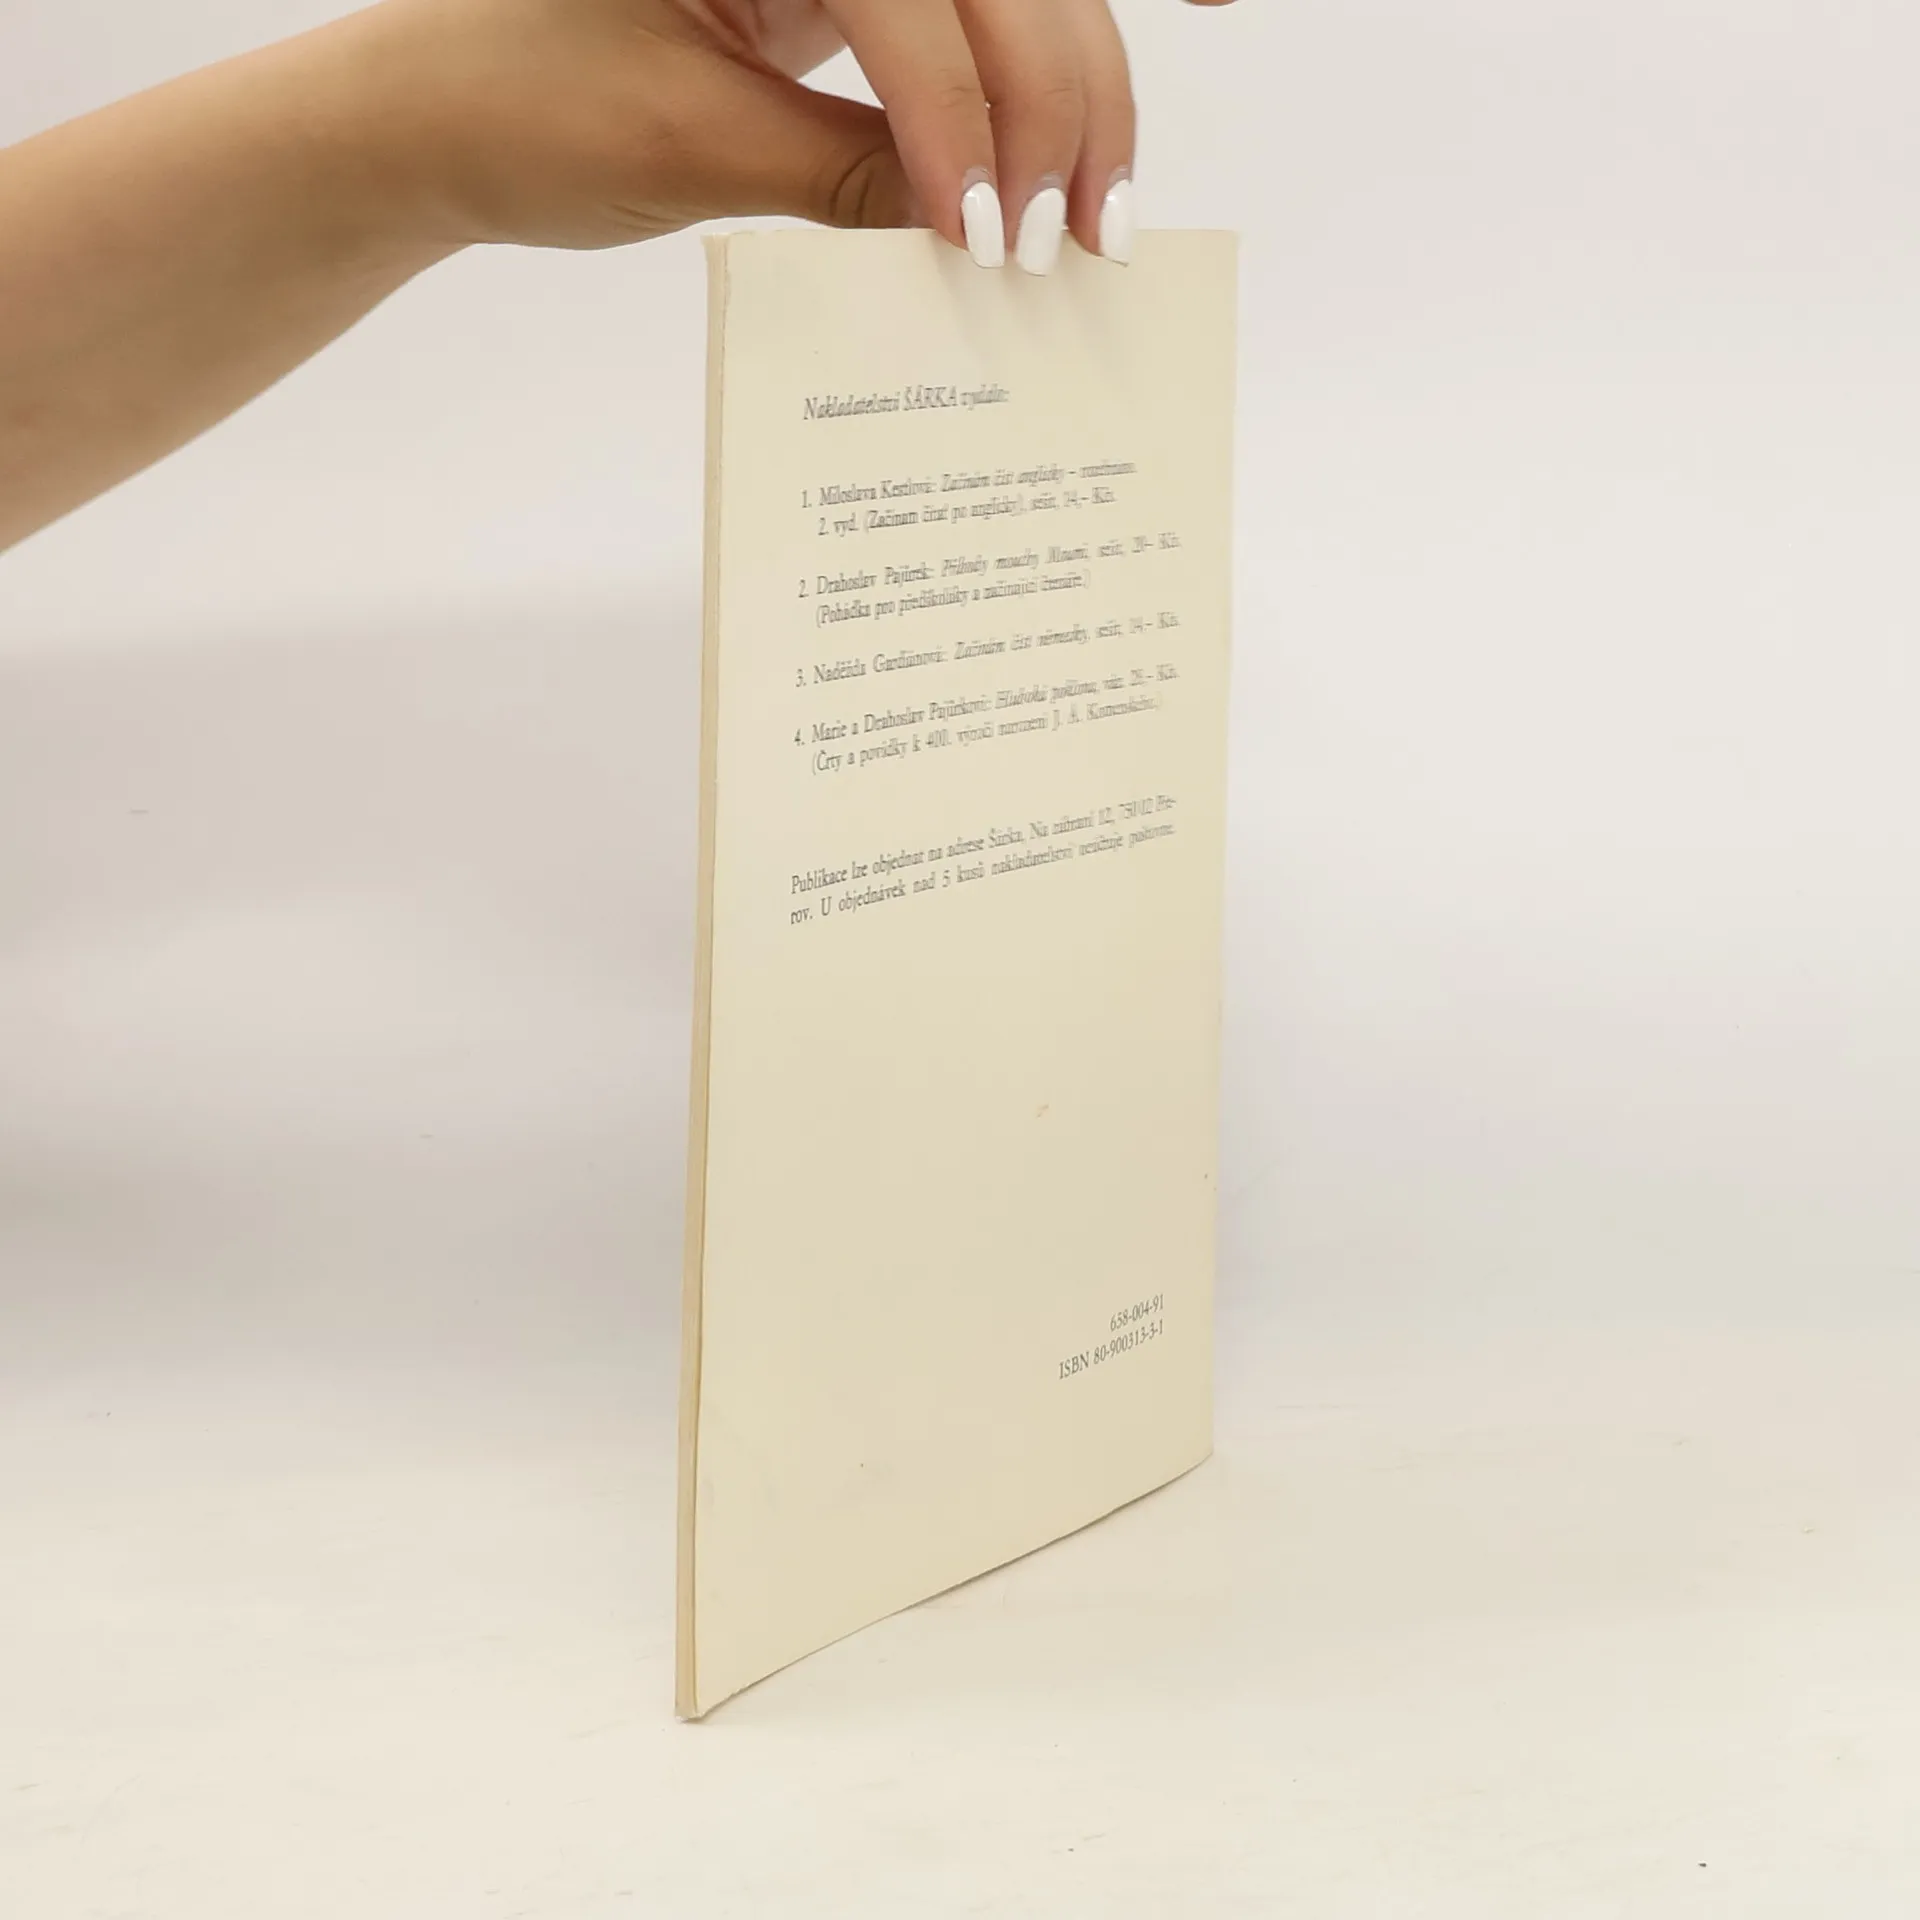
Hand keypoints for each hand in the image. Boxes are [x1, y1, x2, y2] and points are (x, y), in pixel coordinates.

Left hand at [349, 0, 1236, 270]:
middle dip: (1056, 99)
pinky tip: (1074, 151)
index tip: (992, 238)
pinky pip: (964, 36)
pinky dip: (1022, 97)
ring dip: (1068, 96)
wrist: (438, 119)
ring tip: (1097, 215)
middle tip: (1087, 232)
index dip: (964, 118)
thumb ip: (840, 174)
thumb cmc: (519, 107)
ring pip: (1006, 3)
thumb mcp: (688, 146)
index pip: (909, 1)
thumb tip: (975, 226)